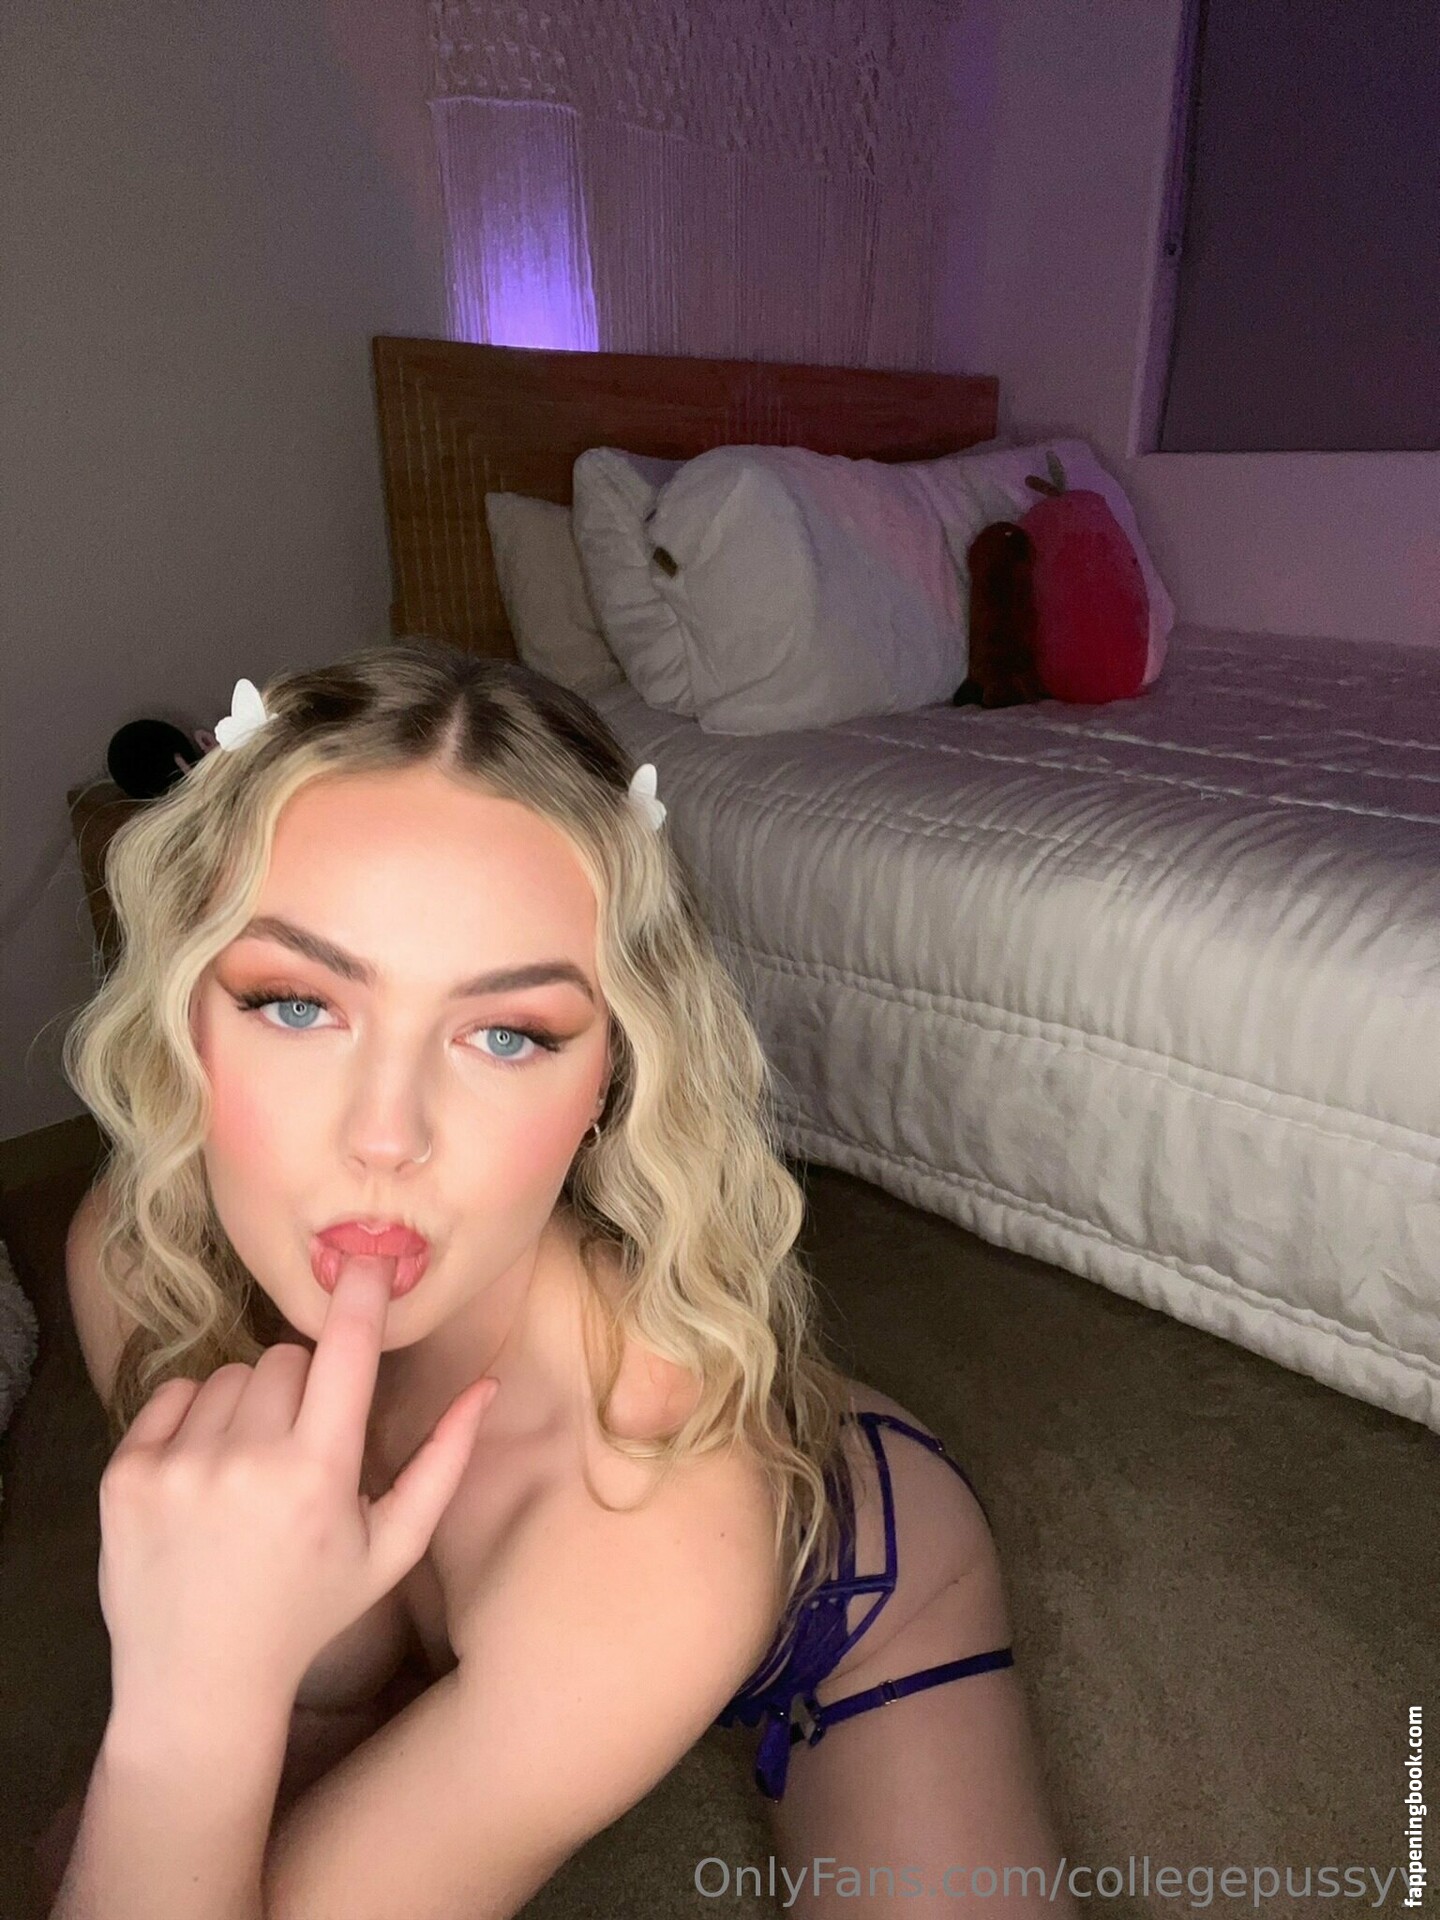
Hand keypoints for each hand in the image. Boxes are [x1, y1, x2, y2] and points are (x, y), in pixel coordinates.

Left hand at [96, 1257, 498, 1718]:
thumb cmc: (309, 1612)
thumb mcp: (390, 1548)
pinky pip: (173, 1395)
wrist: (199, 1682)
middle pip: (286, 1358)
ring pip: (231, 1374)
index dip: (360, 1294)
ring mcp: (179, 1467)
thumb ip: (443, 1463)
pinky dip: (192, 1421)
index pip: (346, 1349)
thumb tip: (488, 1386)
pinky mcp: (126, 1475)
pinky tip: (203, 1477)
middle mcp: (248, 1462)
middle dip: (302, 1388)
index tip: (369, 1259)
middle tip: (299, 1450)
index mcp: (319, 1474)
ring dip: (247, 1406)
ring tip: (248, 1474)